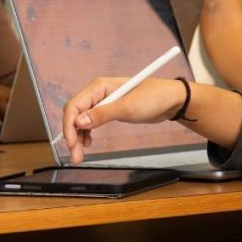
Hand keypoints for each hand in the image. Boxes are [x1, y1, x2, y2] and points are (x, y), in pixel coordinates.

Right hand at [62, 77, 183, 163]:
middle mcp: (98, 93)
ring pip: (82, 120)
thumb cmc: (153, 98)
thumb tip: (79, 122)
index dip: (69, 124)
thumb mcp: (128, 107)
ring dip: (78, 137)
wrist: (172, 100)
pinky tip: (88, 143)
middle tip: (74, 155)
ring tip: (79, 155)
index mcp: (99, 86)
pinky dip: (87, 134)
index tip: (71, 143)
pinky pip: (91, 122)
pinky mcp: (110, 111)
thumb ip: (102, 114)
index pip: (75, 105)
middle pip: (75, 113)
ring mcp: (104, 102)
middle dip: (72, 134)